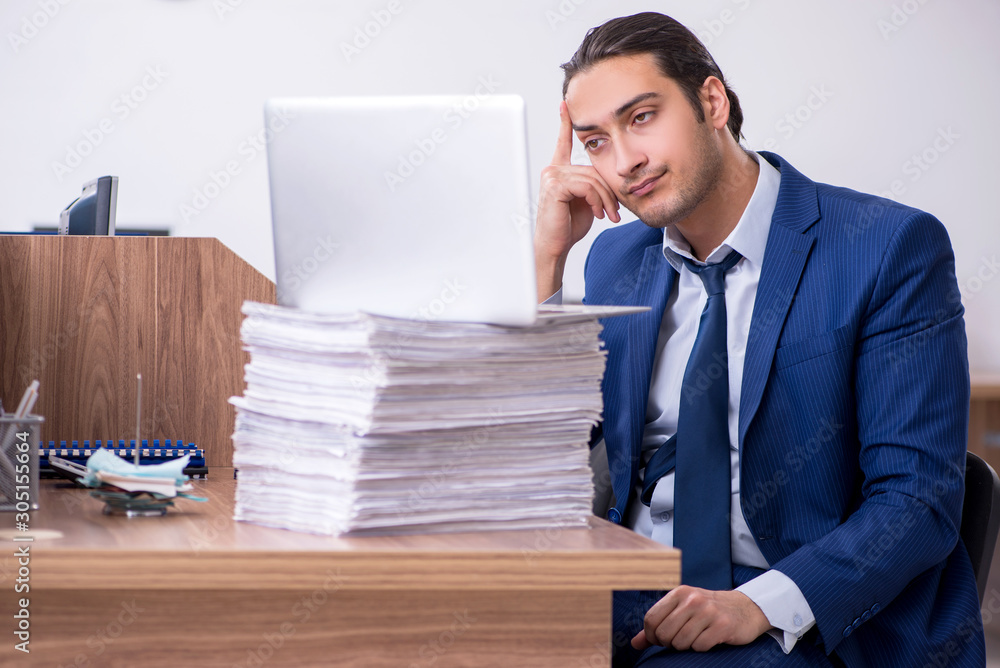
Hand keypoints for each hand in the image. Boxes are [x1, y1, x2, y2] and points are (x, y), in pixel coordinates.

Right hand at [534, 101, 619, 301]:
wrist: (555, 246)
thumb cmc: (568, 226)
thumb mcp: (587, 202)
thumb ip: (594, 186)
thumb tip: (609, 180)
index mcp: (560, 172)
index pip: (563, 143)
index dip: (565, 123)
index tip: (566, 106)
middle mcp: (554, 170)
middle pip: (592, 169)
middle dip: (608, 192)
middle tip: (615, 212)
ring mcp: (552, 176)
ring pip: (592, 179)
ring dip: (605, 199)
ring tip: (608, 216)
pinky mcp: (555, 185)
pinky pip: (586, 186)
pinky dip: (597, 201)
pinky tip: (597, 213)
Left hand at [631, 586, 771, 652]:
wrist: (745, 608)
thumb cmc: (708, 611)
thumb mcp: (681, 610)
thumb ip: (657, 626)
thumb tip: (635, 644)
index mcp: (679, 593)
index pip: (651, 619)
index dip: (652, 635)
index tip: (660, 640)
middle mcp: (692, 599)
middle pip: (664, 633)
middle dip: (669, 643)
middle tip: (680, 640)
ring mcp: (709, 611)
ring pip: (681, 642)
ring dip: (686, 646)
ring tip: (695, 639)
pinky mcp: (723, 625)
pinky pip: (699, 646)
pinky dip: (701, 648)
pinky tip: (709, 639)